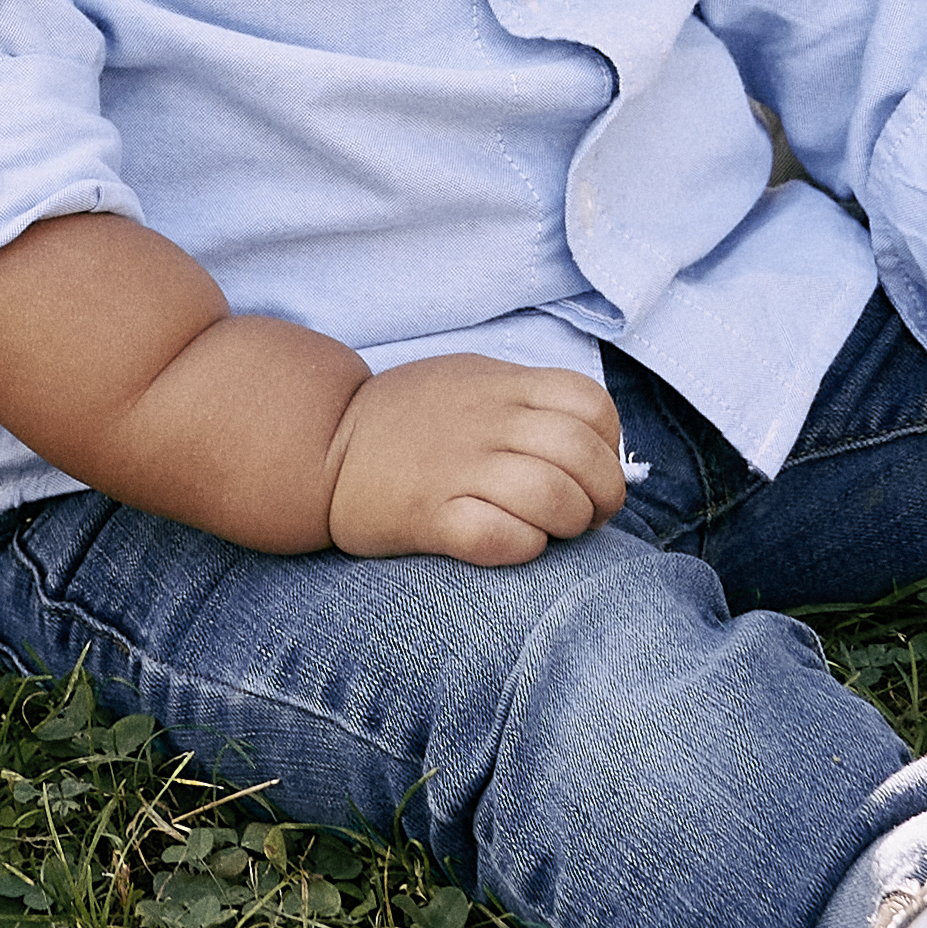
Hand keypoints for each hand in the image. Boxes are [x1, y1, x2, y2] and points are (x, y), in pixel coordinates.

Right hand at [329, 353, 624, 566]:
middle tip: (587, 515)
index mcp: (500, 385)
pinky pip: (498, 537)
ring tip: (554, 532)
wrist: (318, 443)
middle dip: (602, 495)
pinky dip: (522, 547)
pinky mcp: (428, 516)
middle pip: (581, 455)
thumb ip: (525, 400)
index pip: (591, 404)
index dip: (608, 444)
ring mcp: (456, 468)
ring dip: (568, 523)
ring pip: (550, 495)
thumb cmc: (407, 420)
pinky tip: (515, 544)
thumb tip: (591, 442)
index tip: (592, 468)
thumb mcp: (469, 381)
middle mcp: (484, 422)